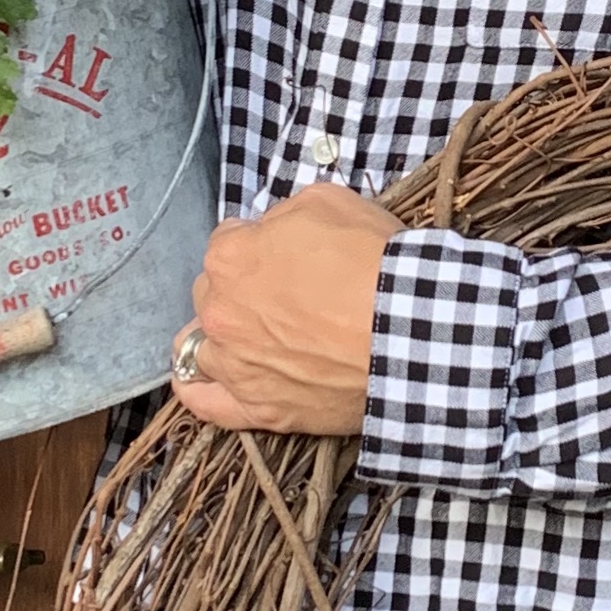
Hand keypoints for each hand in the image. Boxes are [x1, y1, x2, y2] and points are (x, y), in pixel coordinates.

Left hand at [173, 184, 396, 436]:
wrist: (411, 330)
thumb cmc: (375, 264)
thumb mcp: (330, 202)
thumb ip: (285, 213)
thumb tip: (274, 228)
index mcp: (230, 257)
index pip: (226, 243)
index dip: (257, 246)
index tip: (285, 255)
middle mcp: (219, 311)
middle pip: (211, 295)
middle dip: (239, 290)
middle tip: (283, 295)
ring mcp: (235, 364)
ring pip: (200, 347)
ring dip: (223, 338)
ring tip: (254, 339)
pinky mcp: (259, 408)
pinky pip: (206, 404)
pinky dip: (199, 392)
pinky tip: (201, 382)